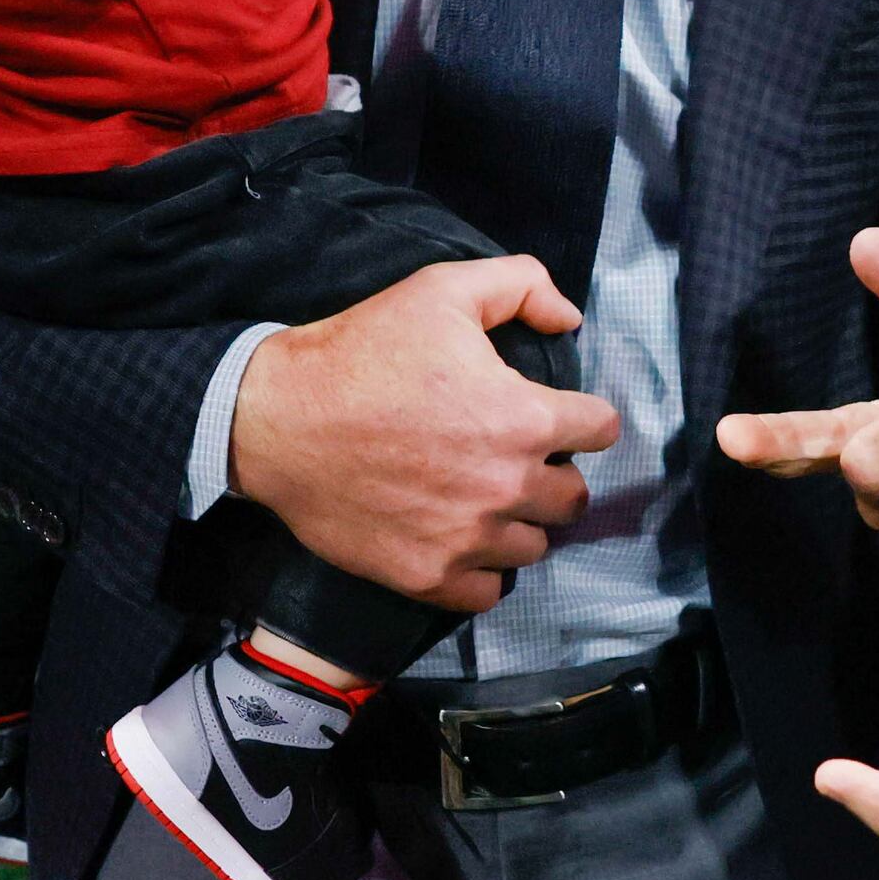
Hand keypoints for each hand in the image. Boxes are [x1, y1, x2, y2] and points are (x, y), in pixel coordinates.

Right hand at [231, 255, 622, 613]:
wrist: (276, 418)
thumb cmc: (361, 350)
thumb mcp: (443, 289)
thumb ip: (523, 286)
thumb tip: (569, 319)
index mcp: (522, 418)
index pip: (602, 430)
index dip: (582, 417)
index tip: (554, 415)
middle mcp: (506, 486)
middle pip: (573, 498)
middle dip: (553, 475)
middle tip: (514, 458)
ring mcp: (467, 538)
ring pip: (534, 547)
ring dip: (518, 523)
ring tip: (484, 498)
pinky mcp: (427, 575)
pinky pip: (488, 593)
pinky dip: (482, 571)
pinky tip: (460, 539)